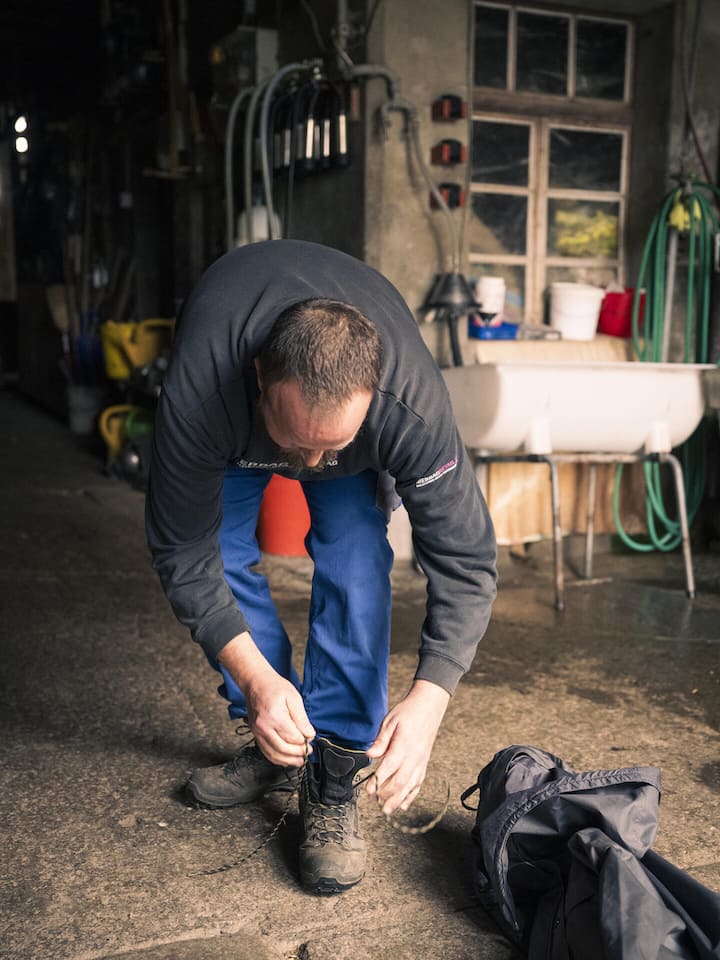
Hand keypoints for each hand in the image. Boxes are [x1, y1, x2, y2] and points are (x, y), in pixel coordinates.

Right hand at [218, 632, 314, 765]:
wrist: (256, 683)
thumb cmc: (274, 687)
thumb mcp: (294, 698)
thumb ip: (302, 718)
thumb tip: (309, 734)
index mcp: (274, 716)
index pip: (293, 737)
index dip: (305, 740)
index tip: (311, 738)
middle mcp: (263, 727)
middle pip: (283, 748)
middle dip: (298, 753)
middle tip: (308, 751)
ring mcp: (257, 732)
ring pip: (274, 754)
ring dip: (288, 760)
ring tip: (300, 760)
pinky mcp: (255, 734)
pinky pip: (266, 752)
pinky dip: (277, 758)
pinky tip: (286, 759)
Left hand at [365, 679, 449, 814]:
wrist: (429, 706)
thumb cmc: (408, 712)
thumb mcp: (390, 721)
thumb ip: (380, 741)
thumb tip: (369, 755)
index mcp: (403, 745)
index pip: (389, 767)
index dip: (377, 781)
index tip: (368, 790)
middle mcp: (414, 756)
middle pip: (400, 781)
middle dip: (386, 794)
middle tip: (374, 800)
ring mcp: (421, 761)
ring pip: (410, 786)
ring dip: (398, 800)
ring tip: (387, 810)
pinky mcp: (424, 763)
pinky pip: (419, 784)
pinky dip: (411, 796)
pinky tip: (404, 805)